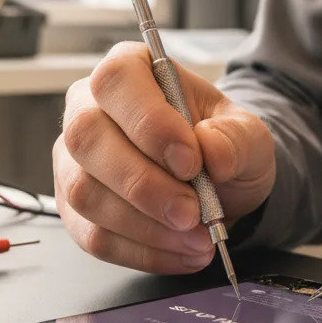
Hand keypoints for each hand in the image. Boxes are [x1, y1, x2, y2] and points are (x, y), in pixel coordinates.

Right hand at [53, 42, 275, 273]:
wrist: (220, 185)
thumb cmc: (221, 145)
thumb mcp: (248, 135)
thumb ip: (236, 139)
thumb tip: (211, 151)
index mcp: (130, 70)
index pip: (116, 81)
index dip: (149, 122)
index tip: (190, 161)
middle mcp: (87, 108)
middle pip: (86, 137)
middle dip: (143, 184)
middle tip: (192, 212)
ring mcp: (73, 160)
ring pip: (84, 192)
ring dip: (145, 225)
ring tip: (196, 237)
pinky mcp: (75, 208)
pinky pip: (93, 235)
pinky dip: (142, 251)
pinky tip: (180, 252)